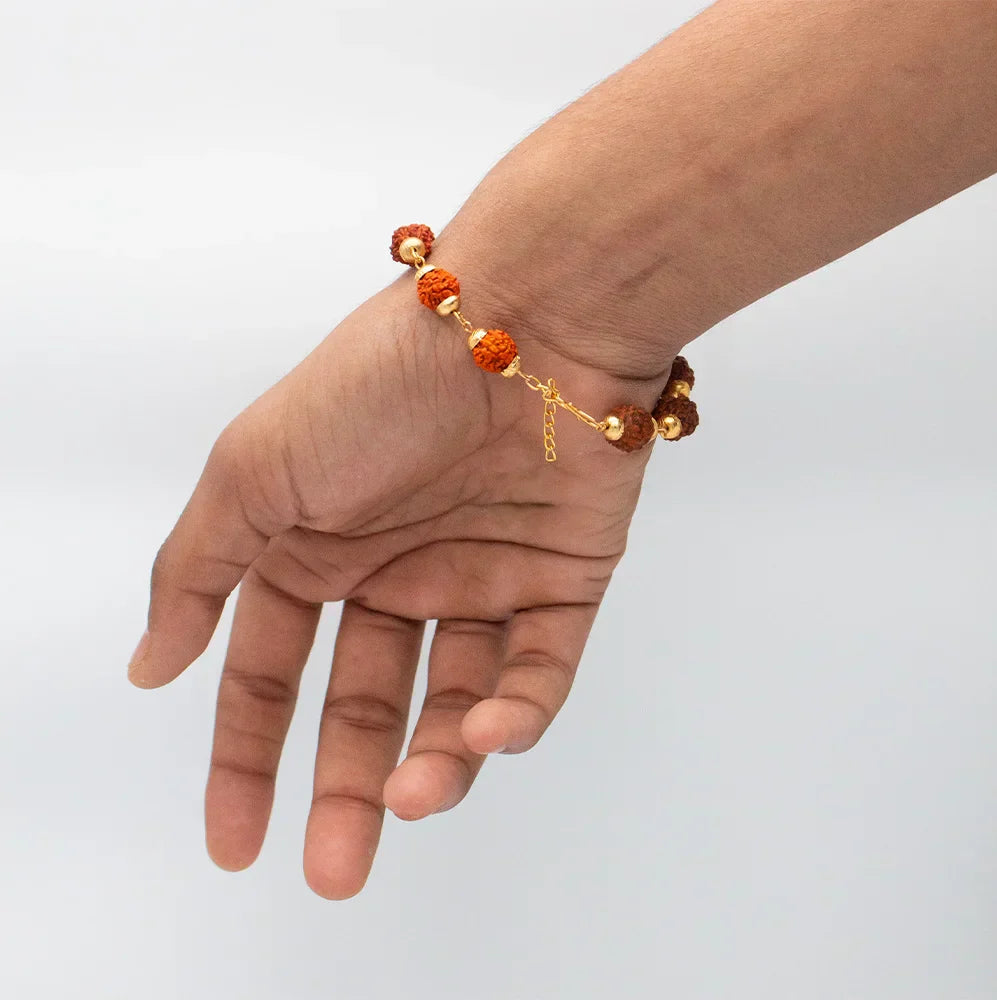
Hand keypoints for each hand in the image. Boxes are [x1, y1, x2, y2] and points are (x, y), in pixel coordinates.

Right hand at [127, 252, 671, 898]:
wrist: (523, 325)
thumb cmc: (379, 388)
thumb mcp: (256, 471)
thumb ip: (198, 570)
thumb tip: (147, 663)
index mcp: (319, 549)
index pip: (273, 673)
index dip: (247, 757)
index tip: (236, 842)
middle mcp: (397, 573)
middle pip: (363, 705)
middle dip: (344, 790)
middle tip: (334, 872)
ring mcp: (481, 581)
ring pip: (455, 704)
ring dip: (434, 762)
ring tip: (412, 797)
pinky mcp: (561, 583)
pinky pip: (538, 672)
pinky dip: (515, 715)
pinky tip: (486, 732)